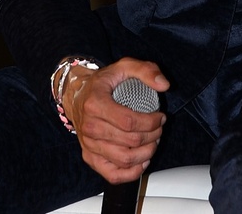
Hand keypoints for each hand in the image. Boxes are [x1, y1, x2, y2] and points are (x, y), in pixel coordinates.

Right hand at [62, 57, 168, 183]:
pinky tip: (142, 160)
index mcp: (95, 104)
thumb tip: (164, 85)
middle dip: (153, 136)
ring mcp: (88, 144)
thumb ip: (146, 70)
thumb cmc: (102, 82)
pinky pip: (113, 174)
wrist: (76, 95)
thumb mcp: (123, 66)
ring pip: (124, 160)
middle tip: (159, 128)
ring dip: (146, 153)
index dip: (151, 122)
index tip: (160, 116)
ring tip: (153, 141)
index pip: (129, 122)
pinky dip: (132, 172)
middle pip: (130, 141)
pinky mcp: (90, 158)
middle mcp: (89, 126)